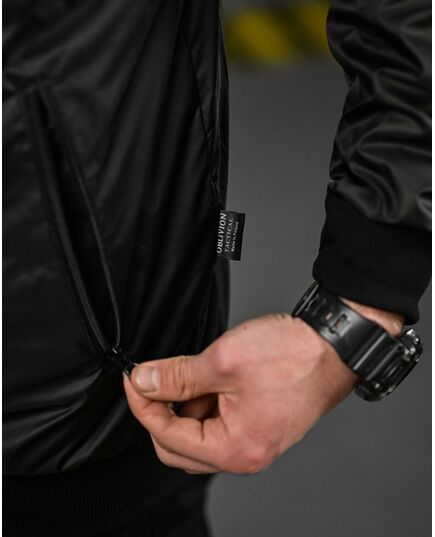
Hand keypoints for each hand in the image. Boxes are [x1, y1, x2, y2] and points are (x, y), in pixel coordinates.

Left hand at [123, 304, 402, 474]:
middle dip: (161, 410)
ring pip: (197, 435)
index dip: (143, 405)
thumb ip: (177, 376)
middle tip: (156, 376)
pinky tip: (211, 377)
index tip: (134, 379)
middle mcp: (245, 455)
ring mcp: (253, 443)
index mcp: (235, 448)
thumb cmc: (292, 355)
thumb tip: (145, 381)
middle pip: (179, 447)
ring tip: (196, 371)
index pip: (167, 436)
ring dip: (185, 405)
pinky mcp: (258, 427)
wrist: (333, 347)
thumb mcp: (223, 360)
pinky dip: (205, 402)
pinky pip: (217, 425)